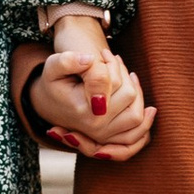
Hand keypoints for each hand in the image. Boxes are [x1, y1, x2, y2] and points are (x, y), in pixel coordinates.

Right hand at [30, 35, 156, 162]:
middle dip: (124, 73)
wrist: (48, 104)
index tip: (103, 54)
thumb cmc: (53, 82)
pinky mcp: (112, 139)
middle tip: (113, 61)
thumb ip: (68, 60)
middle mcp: (95, 127)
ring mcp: (104, 136)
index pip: (113, 82)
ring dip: (137, 91)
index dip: (112, 64)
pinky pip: (138, 132)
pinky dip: (145, 118)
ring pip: (137, 113)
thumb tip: (90, 60)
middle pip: (129, 95)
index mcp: (83, 109)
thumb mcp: (53, 66)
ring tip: (127, 76)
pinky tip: (143, 100)